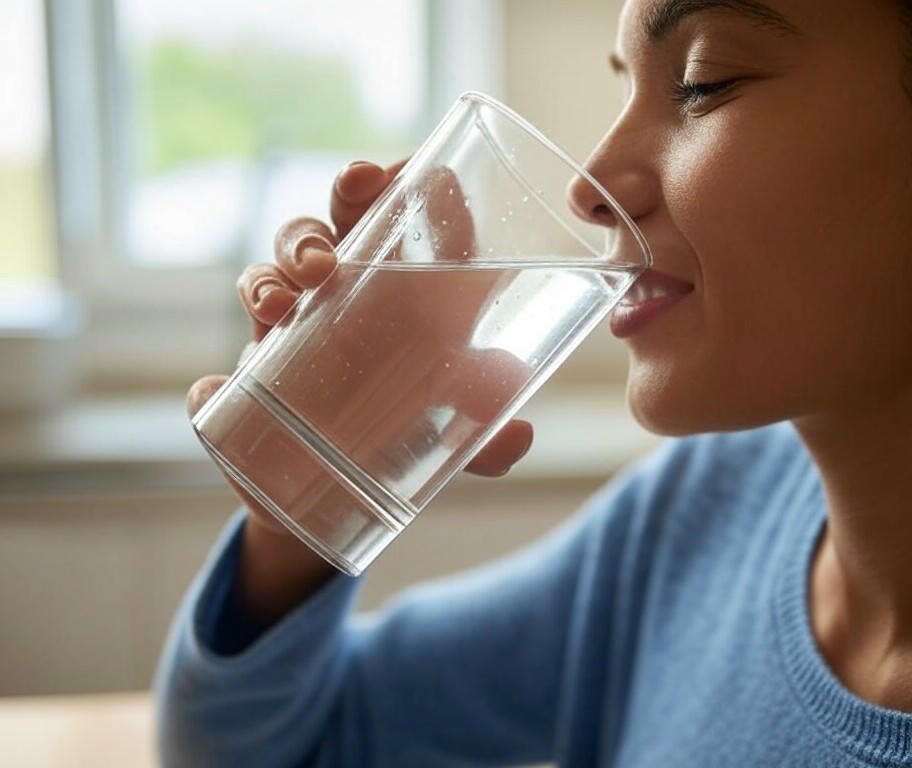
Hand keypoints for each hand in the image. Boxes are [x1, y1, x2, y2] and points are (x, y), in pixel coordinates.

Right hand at [185, 159, 534, 617]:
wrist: (337, 496)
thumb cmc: (400, 436)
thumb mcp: (452, 436)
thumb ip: (485, 433)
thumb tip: (520, 436)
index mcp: (391, 296)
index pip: (398, 223)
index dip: (403, 185)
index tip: (413, 166)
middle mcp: (336, 301)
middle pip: (332, 226)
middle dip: (340, 200)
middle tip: (357, 193)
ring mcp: (287, 336)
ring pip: (269, 273)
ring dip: (277, 268)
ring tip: (296, 291)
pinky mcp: (246, 389)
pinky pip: (218, 379)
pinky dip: (213, 384)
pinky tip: (219, 389)